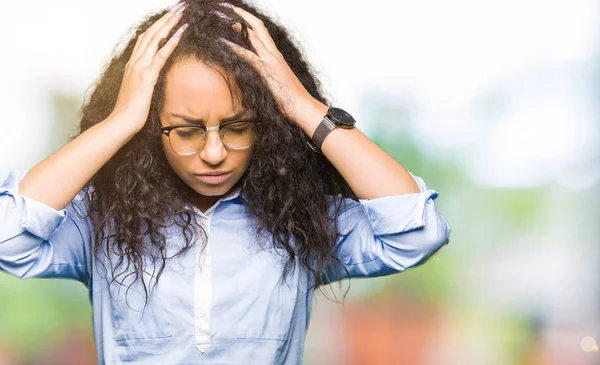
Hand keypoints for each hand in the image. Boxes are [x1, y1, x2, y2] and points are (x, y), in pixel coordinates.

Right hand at [110, 2, 188, 131]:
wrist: (121, 121)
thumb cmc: (131, 110)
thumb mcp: (140, 90)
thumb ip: (145, 79)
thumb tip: (153, 76)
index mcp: (133, 64)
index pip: (146, 38)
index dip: (158, 25)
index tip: (170, 15)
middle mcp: (135, 62)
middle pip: (152, 33)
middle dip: (166, 18)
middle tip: (179, 6)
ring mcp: (140, 67)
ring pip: (156, 39)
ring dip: (170, 24)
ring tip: (182, 13)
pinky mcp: (147, 76)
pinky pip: (161, 55)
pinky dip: (172, 42)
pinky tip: (181, 32)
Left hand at [217, 3, 325, 126]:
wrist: (303, 106)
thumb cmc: (291, 98)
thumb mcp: (276, 82)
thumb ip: (267, 74)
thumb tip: (259, 73)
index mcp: (275, 56)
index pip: (262, 32)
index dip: (249, 22)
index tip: (237, 15)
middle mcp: (273, 54)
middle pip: (258, 27)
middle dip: (242, 15)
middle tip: (228, 7)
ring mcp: (271, 61)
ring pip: (254, 36)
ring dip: (237, 26)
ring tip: (223, 18)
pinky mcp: (267, 71)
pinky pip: (250, 57)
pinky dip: (236, 48)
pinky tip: (224, 43)